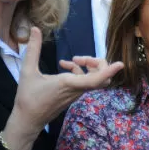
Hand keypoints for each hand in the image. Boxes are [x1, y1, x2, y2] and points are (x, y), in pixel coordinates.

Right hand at [3, 27, 123, 149]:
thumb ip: (32, 49)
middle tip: (81, 58)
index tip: (121, 64)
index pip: (95, 79)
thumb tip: (34, 28)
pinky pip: (85, 82)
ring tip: (73, 59)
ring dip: (88, 66)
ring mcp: (77, 93)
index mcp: (68, 83)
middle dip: (98, 63)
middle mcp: (77, 89)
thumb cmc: (28, 98)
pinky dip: (80, 71)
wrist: (28, 120)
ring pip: (94, 79)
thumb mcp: (27, 71)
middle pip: (101, 78)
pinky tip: (65, 65)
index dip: (109, 71)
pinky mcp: (74, 95)